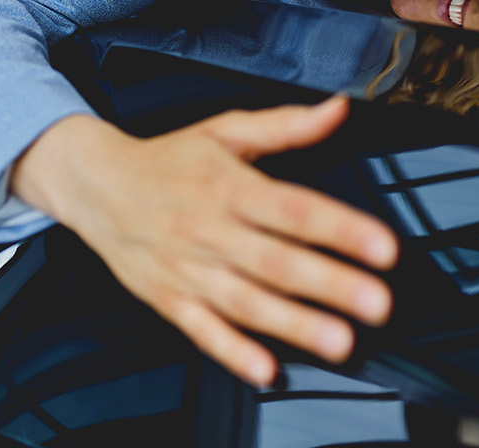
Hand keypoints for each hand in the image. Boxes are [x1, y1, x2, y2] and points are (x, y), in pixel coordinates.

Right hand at [11, 97, 398, 387]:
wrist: (96, 186)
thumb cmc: (166, 162)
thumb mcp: (224, 132)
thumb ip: (285, 125)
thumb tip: (336, 110)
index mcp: (228, 186)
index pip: (293, 209)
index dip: (340, 228)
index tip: (382, 246)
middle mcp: (210, 230)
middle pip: (276, 260)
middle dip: (329, 283)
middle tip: (375, 302)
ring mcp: (189, 269)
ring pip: (246, 301)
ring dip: (294, 324)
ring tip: (338, 340)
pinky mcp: (170, 299)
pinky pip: (202, 330)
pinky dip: (233, 352)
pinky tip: (264, 368)